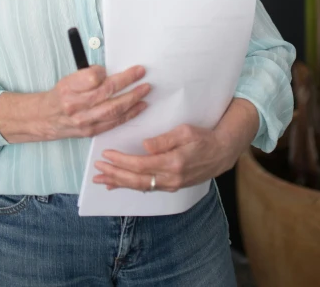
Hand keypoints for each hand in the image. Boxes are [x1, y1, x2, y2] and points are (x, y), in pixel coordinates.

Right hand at [41, 65, 150, 140]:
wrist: (46, 118)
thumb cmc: (60, 95)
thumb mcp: (68, 79)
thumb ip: (88, 75)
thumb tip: (110, 72)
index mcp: (68, 88)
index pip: (92, 77)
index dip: (104, 71)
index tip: (109, 68)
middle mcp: (75, 106)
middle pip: (106, 92)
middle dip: (127, 82)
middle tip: (141, 73)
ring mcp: (84, 121)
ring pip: (113, 109)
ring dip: (133, 99)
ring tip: (145, 89)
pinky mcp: (91, 131)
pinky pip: (114, 122)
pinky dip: (129, 114)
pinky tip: (140, 106)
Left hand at [93, 122, 233, 191]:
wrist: (222, 152)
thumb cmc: (203, 137)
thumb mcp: (186, 131)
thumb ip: (165, 139)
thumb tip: (145, 145)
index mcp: (173, 162)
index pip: (141, 164)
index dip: (122, 161)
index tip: (106, 154)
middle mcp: (171, 178)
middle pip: (137, 180)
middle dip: (115, 175)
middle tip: (97, 169)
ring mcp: (172, 185)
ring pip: (141, 187)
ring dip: (120, 184)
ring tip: (102, 180)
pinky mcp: (172, 186)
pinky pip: (148, 188)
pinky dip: (131, 186)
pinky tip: (118, 185)